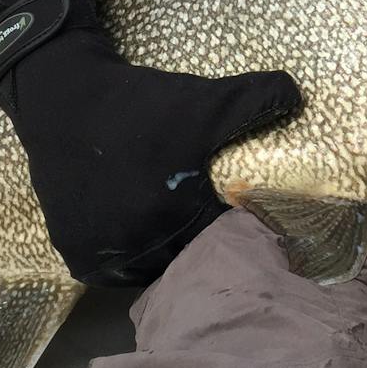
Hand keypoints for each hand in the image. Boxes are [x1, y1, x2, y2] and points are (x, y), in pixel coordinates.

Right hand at [0, 0, 300, 285]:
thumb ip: (260, 97)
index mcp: (177, 213)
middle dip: (206, 241)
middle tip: (213, 215)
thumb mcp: (207, 98)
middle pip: (189, 257)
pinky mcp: (76, 255)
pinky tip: (149, 229)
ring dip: (170, 251)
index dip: (240, 225)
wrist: (65, 99)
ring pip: (155, 267)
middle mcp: (139, 244)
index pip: (226, 238)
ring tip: (180, 221)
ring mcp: (104, 254)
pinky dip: (137, 256)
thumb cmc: (142, 104)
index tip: (245, 211)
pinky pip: (120, 270)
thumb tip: (301, 97)